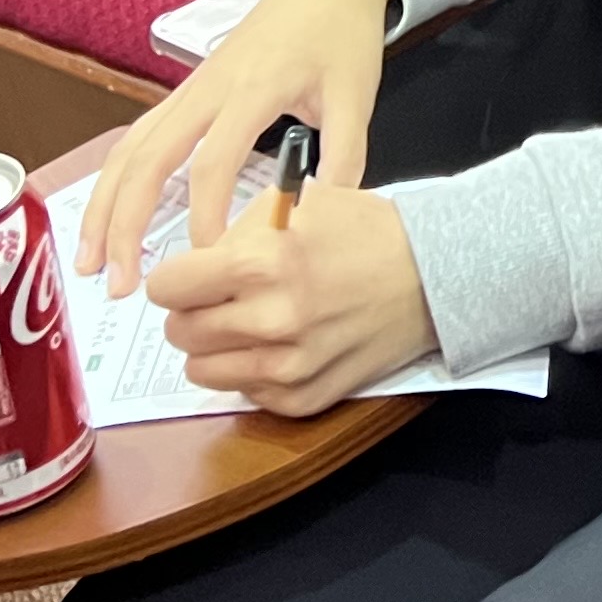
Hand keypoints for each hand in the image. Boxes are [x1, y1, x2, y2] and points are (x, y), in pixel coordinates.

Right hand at [79, 0, 394, 294]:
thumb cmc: (341, 35)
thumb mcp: (357, 95)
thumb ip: (345, 156)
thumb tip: (323, 220)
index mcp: (252, 89)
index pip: (212, 163)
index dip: (205, 217)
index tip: (209, 261)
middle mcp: (207, 89)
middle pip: (148, 158)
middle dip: (125, 223)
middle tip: (119, 283)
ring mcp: (190, 89)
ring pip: (129, 148)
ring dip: (105, 205)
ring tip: (91, 261)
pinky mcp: (186, 92)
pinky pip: (138, 137)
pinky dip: (116, 179)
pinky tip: (107, 215)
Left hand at [138, 183, 437, 414]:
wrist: (435, 275)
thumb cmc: (367, 231)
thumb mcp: (298, 203)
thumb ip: (237, 232)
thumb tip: (192, 264)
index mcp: (260, 264)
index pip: (167, 287)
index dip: (176, 277)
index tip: (189, 275)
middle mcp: (269, 321)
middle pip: (179, 331)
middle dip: (191, 311)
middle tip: (219, 298)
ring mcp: (287, 367)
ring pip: (201, 370)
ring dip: (214, 347)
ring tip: (244, 324)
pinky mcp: (304, 398)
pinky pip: (244, 393)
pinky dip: (251, 372)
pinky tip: (278, 346)